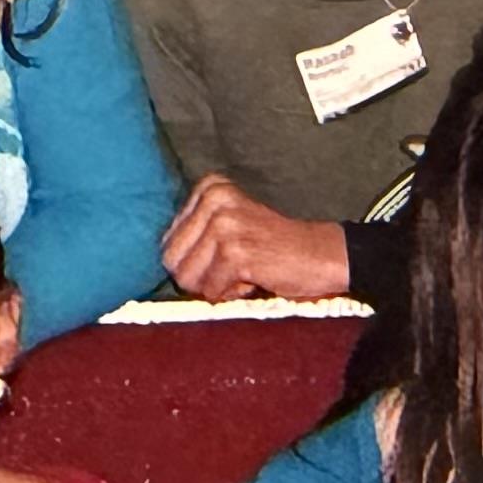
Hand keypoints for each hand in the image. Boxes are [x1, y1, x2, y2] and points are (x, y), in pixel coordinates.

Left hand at [161, 174, 351, 299]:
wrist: (320, 254)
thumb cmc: (272, 245)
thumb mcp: (230, 222)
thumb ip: (195, 233)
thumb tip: (162, 259)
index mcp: (209, 187)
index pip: (168, 241)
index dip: (195, 260)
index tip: (226, 254)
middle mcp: (214, 200)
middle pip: (172, 260)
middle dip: (199, 277)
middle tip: (232, 268)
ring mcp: (224, 226)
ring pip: (188, 279)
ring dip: (216, 287)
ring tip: (244, 272)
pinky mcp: (236, 253)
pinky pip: (211, 291)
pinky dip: (231, 294)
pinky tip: (255, 279)